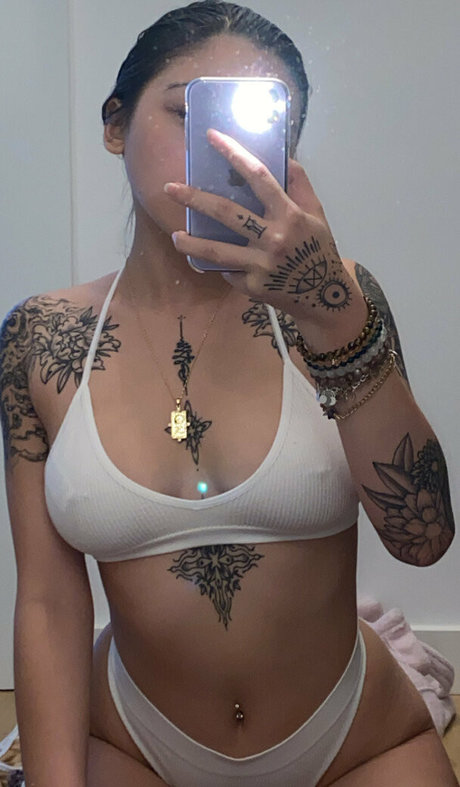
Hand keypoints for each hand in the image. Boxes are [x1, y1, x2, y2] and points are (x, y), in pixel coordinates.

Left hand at [164, 128, 360, 325]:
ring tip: (175, 236)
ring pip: (216, 250)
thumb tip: (282, 156)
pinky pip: (229, 271)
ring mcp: (260, 265)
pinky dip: (223, 265)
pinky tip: (215, 263)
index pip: (259, 176)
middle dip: (194, 199)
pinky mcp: (252, 286)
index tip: (212, 137)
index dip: (234, 154)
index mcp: (289, 215)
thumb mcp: (316, 213)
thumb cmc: (318, 248)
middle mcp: (273, 238)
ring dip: (191, 242)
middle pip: (226, 213)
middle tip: (169, 188)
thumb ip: (299, 184)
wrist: (324, 296)